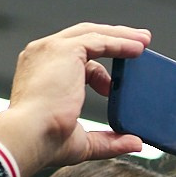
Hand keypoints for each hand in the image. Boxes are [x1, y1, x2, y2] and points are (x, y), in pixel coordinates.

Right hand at [0, 22, 150, 176]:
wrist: (30, 135)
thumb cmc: (45, 141)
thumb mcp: (82, 142)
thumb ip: (108, 140)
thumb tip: (135, 143)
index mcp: (40, 72)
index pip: (74, 59)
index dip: (100, 64)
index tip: (122, 72)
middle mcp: (42, 55)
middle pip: (83, 37)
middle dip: (114, 37)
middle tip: (140, 43)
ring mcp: (51, 49)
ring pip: (92, 34)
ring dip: (121, 36)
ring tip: (145, 41)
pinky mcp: (64, 50)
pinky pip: (99, 41)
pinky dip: (121, 42)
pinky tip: (139, 49)